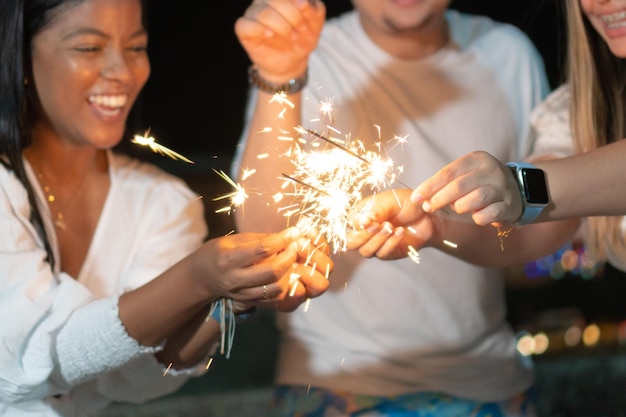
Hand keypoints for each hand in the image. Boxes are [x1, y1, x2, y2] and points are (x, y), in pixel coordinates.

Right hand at [193, 227, 330, 311]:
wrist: (201, 277)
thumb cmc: (218, 252)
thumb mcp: (234, 240)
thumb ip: (260, 239)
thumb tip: (287, 236)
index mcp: (228, 258)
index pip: (262, 249)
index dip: (282, 240)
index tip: (294, 232)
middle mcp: (234, 278)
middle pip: (272, 272)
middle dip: (289, 257)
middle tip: (295, 247)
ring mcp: (241, 294)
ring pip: (276, 288)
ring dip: (289, 272)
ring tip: (290, 260)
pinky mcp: (248, 302)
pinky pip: (274, 298)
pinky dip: (284, 286)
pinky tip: (285, 274)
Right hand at [234, 0, 324, 81]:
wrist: (293, 60)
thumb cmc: (302, 36)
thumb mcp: (316, 23)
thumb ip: (315, 9)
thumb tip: (305, 3)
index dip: (297, 2)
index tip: (308, 15)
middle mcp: (263, 1)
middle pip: (274, 0)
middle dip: (293, 15)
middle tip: (302, 28)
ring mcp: (252, 14)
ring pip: (262, 13)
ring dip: (282, 26)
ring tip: (293, 36)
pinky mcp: (244, 30)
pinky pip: (243, 25)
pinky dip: (258, 29)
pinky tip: (270, 34)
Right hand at [346, 189, 434, 259]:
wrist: (427, 215)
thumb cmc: (407, 204)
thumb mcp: (391, 202)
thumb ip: (376, 212)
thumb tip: (362, 222)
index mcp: (361, 214)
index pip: (349, 224)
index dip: (358, 225)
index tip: (371, 221)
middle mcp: (365, 230)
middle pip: (351, 243)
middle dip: (363, 237)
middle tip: (378, 226)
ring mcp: (374, 243)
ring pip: (365, 251)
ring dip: (378, 240)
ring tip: (391, 227)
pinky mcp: (386, 252)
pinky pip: (382, 254)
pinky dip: (390, 243)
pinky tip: (400, 231)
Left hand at [411, 151, 522, 226]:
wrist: (518, 191)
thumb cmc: (481, 183)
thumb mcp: (465, 175)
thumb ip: (445, 183)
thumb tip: (421, 198)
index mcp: (477, 159)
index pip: (448, 172)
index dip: (429, 186)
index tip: (415, 198)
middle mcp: (492, 170)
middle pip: (459, 186)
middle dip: (439, 199)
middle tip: (429, 207)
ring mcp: (503, 187)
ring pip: (476, 198)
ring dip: (460, 207)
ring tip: (457, 208)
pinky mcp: (510, 205)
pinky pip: (489, 214)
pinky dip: (478, 218)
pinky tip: (476, 216)